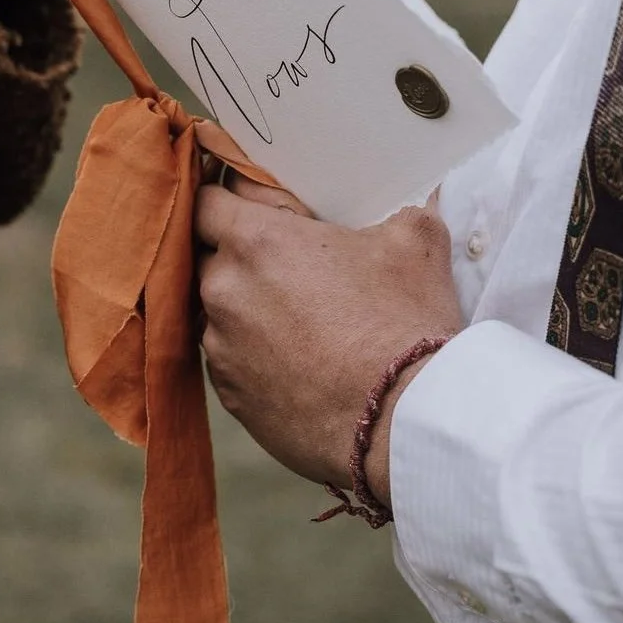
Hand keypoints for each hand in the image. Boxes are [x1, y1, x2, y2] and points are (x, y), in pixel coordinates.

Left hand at [195, 173, 462, 506]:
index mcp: (256, 239)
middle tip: (283, 265)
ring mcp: (220, 344)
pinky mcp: (227, 393)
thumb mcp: (415, 243)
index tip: (248, 207)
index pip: (207, 200)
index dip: (227, 200)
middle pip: (207, 255)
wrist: (400, 423)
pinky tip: (292, 361)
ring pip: (215, 310)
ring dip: (243, 307)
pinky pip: (226, 359)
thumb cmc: (402, 324)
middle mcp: (224, 287)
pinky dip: (249, 355)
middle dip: (236, 255)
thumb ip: (400, 212)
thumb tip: (415, 206)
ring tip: (294, 320)